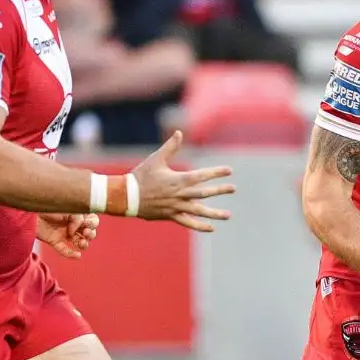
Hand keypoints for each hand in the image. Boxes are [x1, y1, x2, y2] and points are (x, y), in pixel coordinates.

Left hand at [38, 213, 98, 258]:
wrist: (32, 210)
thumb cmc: (50, 205)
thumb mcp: (68, 208)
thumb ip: (77, 219)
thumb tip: (75, 232)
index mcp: (77, 214)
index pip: (92, 220)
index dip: (93, 224)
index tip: (87, 223)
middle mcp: (72, 224)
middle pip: (88, 232)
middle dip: (91, 234)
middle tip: (86, 233)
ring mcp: (63, 233)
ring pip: (79, 242)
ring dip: (84, 244)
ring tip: (81, 243)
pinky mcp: (54, 240)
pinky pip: (64, 250)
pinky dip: (71, 254)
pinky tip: (77, 255)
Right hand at [120, 130, 235, 231]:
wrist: (126, 197)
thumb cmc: (141, 176)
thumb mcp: (156, 159)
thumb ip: (170, 146)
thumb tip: (179, 132)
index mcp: (178, 179)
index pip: (202, 175)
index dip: (216, 172)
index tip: (229, 171)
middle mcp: (179, 194)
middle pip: (204, 193)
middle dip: (220, 190)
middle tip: (233, 189)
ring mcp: (176, 207)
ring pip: (199, 211)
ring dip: (214, 213)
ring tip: (228, 215)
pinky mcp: (171, 216)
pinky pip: (188, 222)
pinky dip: (199, 226)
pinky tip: (211, 228)